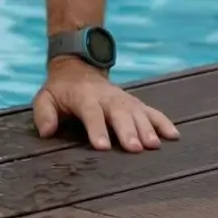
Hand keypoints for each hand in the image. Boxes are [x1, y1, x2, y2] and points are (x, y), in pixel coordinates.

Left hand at [33, 57, 178, 152]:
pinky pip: (152, 111)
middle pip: (119, 114)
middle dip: (127, 131)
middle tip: (135, 148)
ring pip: (138, 113)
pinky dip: (163, 122)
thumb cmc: (61, 91)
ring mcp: (124, 100)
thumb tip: (46, 132)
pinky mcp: (135, 103)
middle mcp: (108, 98)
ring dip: (147, 128)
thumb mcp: (45, 98)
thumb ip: (44, 114)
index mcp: (84, 98)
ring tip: (154, 145)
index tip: (103, 146)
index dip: (97, 129)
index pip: (91, 114)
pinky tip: (174, 135)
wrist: (79, 68)